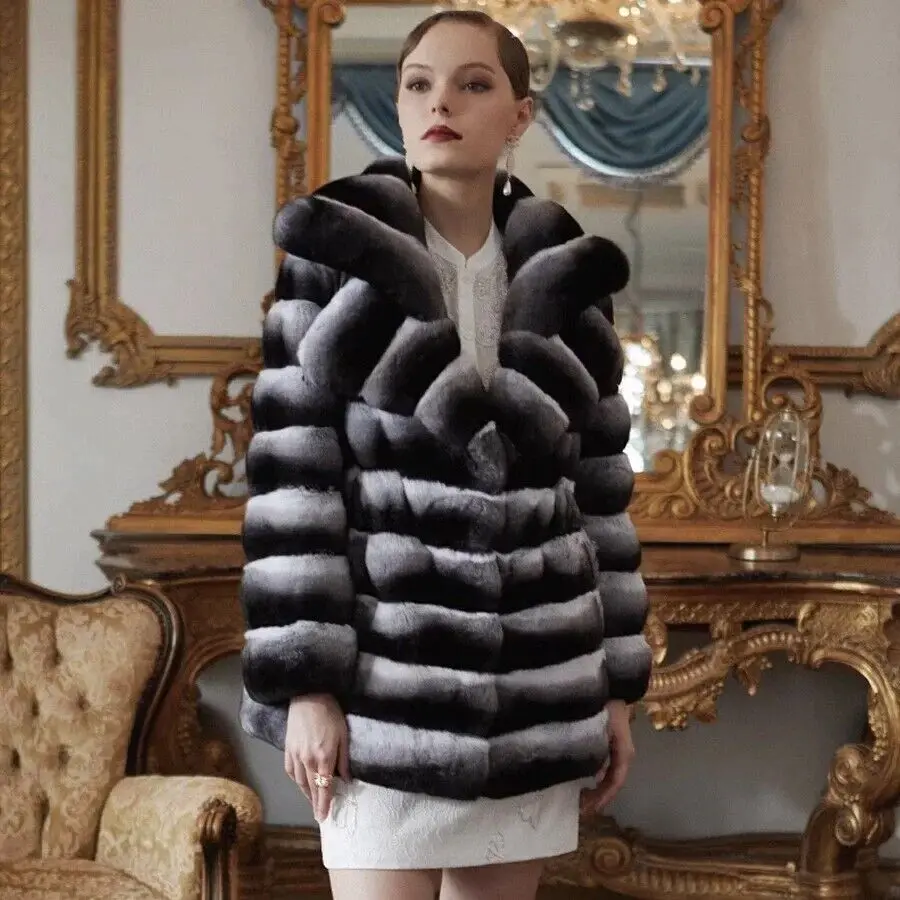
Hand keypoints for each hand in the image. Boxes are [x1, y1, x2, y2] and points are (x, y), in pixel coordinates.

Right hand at [284, 693, 349, 821]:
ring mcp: (295, 755)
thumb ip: (344, 760)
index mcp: (324, 758)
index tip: (324, 817)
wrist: (308, 696)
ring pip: (300, 781)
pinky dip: (296, 780)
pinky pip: (291, 770)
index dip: (324, 805)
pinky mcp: (287, 748)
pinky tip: (301, 783)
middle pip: (311, 788)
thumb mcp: (343, 735)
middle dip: (315, 803)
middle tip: (318, 815)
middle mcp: (307, 760)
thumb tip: (347, 780)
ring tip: (312, 801)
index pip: (324, 788)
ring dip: (306, 793)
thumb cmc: (330, 713)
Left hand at [580, 700, 634, 815]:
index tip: (586, 810)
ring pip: (608, 774)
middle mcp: (623, 752)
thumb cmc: (603, 701)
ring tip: (578, 798)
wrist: (608, 680)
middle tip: (579, 809)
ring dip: (595, 788)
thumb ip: (596, 750)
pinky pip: (603, 764)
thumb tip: (592, 776)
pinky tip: (579, 778)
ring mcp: (617, 746)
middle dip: (598, 797)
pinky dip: (593, 775)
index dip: (603, 798)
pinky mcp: (608, 740)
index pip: (616, 781)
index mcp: (624, 750)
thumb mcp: (599, 726)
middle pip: (612, 781)